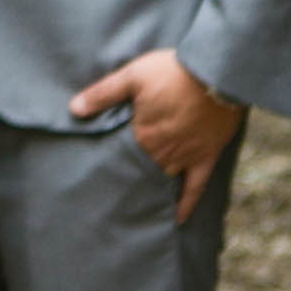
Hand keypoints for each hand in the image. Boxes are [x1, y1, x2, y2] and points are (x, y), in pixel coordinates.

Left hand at [70, 48, 246, 223]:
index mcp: (142, 135)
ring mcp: (186, 156)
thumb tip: (73, 109)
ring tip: (137, 205)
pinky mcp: (207, 156)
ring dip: (152, 191)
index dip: (111, 166)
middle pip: (142, 170)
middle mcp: (162, 152)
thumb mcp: (132, 76)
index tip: (97, 178)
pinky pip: (196, 187)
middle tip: (114, 197)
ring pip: (164, 180)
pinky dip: (187, 203)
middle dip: (130, 180)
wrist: (216, 72)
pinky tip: (178, 218)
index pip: (120, 157)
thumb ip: (103, 94)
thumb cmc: (172, 72)